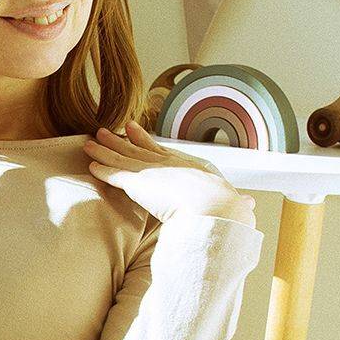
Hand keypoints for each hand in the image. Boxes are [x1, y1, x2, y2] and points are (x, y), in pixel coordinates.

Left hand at [83, 120, 255, 224]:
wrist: (216, 207)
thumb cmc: (228, 208)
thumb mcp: (233, 204)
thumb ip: (236, 206)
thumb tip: (249, 207)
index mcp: (188, 167)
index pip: (162, 151)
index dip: (146, 141)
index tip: (133, 130)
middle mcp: (168, 165)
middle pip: (138, 149)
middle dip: (121, 140)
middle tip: (107, 131)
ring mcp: (152, 172)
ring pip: (122, 159)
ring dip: (104, 151)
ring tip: (90, 142)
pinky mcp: (138, 184)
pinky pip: (115, 175)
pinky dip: (102, 170)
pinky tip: (90, 165)